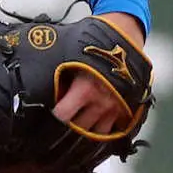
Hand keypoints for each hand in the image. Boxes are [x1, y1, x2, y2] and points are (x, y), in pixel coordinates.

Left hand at [52, 12, 144, 133]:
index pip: (63, 116)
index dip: (56, 116)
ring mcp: (116, 109)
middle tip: (64, 121)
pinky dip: (104, 130)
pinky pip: (114, 130)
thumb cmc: (96, 45)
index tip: (53, 113)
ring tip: (79, 126)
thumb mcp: (73, 57)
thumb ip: (61, 76)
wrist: (126, 38)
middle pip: (79, 128)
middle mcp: (101, 103)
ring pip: (97, 134)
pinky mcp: (127, 109)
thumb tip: (44, 87)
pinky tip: (96, 125)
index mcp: (85, 90)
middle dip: (70, 125)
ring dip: (87, 130)